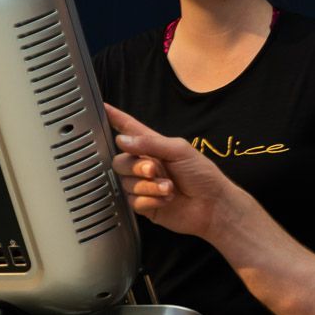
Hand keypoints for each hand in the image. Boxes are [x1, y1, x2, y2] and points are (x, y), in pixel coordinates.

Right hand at [107, 103, 244, 240]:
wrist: (212, 205)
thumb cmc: (202, 174)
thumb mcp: (179, 150)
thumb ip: (150, 143)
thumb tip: (122, 140)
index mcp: (153, 146)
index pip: (129, 129)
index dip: (115, 119)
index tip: (102, 108)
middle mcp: (145, 164)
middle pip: (120, 162)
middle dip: (136, 167)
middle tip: (154, 170)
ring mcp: (143, 185)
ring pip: (126, 183)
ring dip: (148, 187)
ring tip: (169, 188)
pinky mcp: (145, 205)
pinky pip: (133, 202)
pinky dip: (149, 201)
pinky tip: (166, 201)